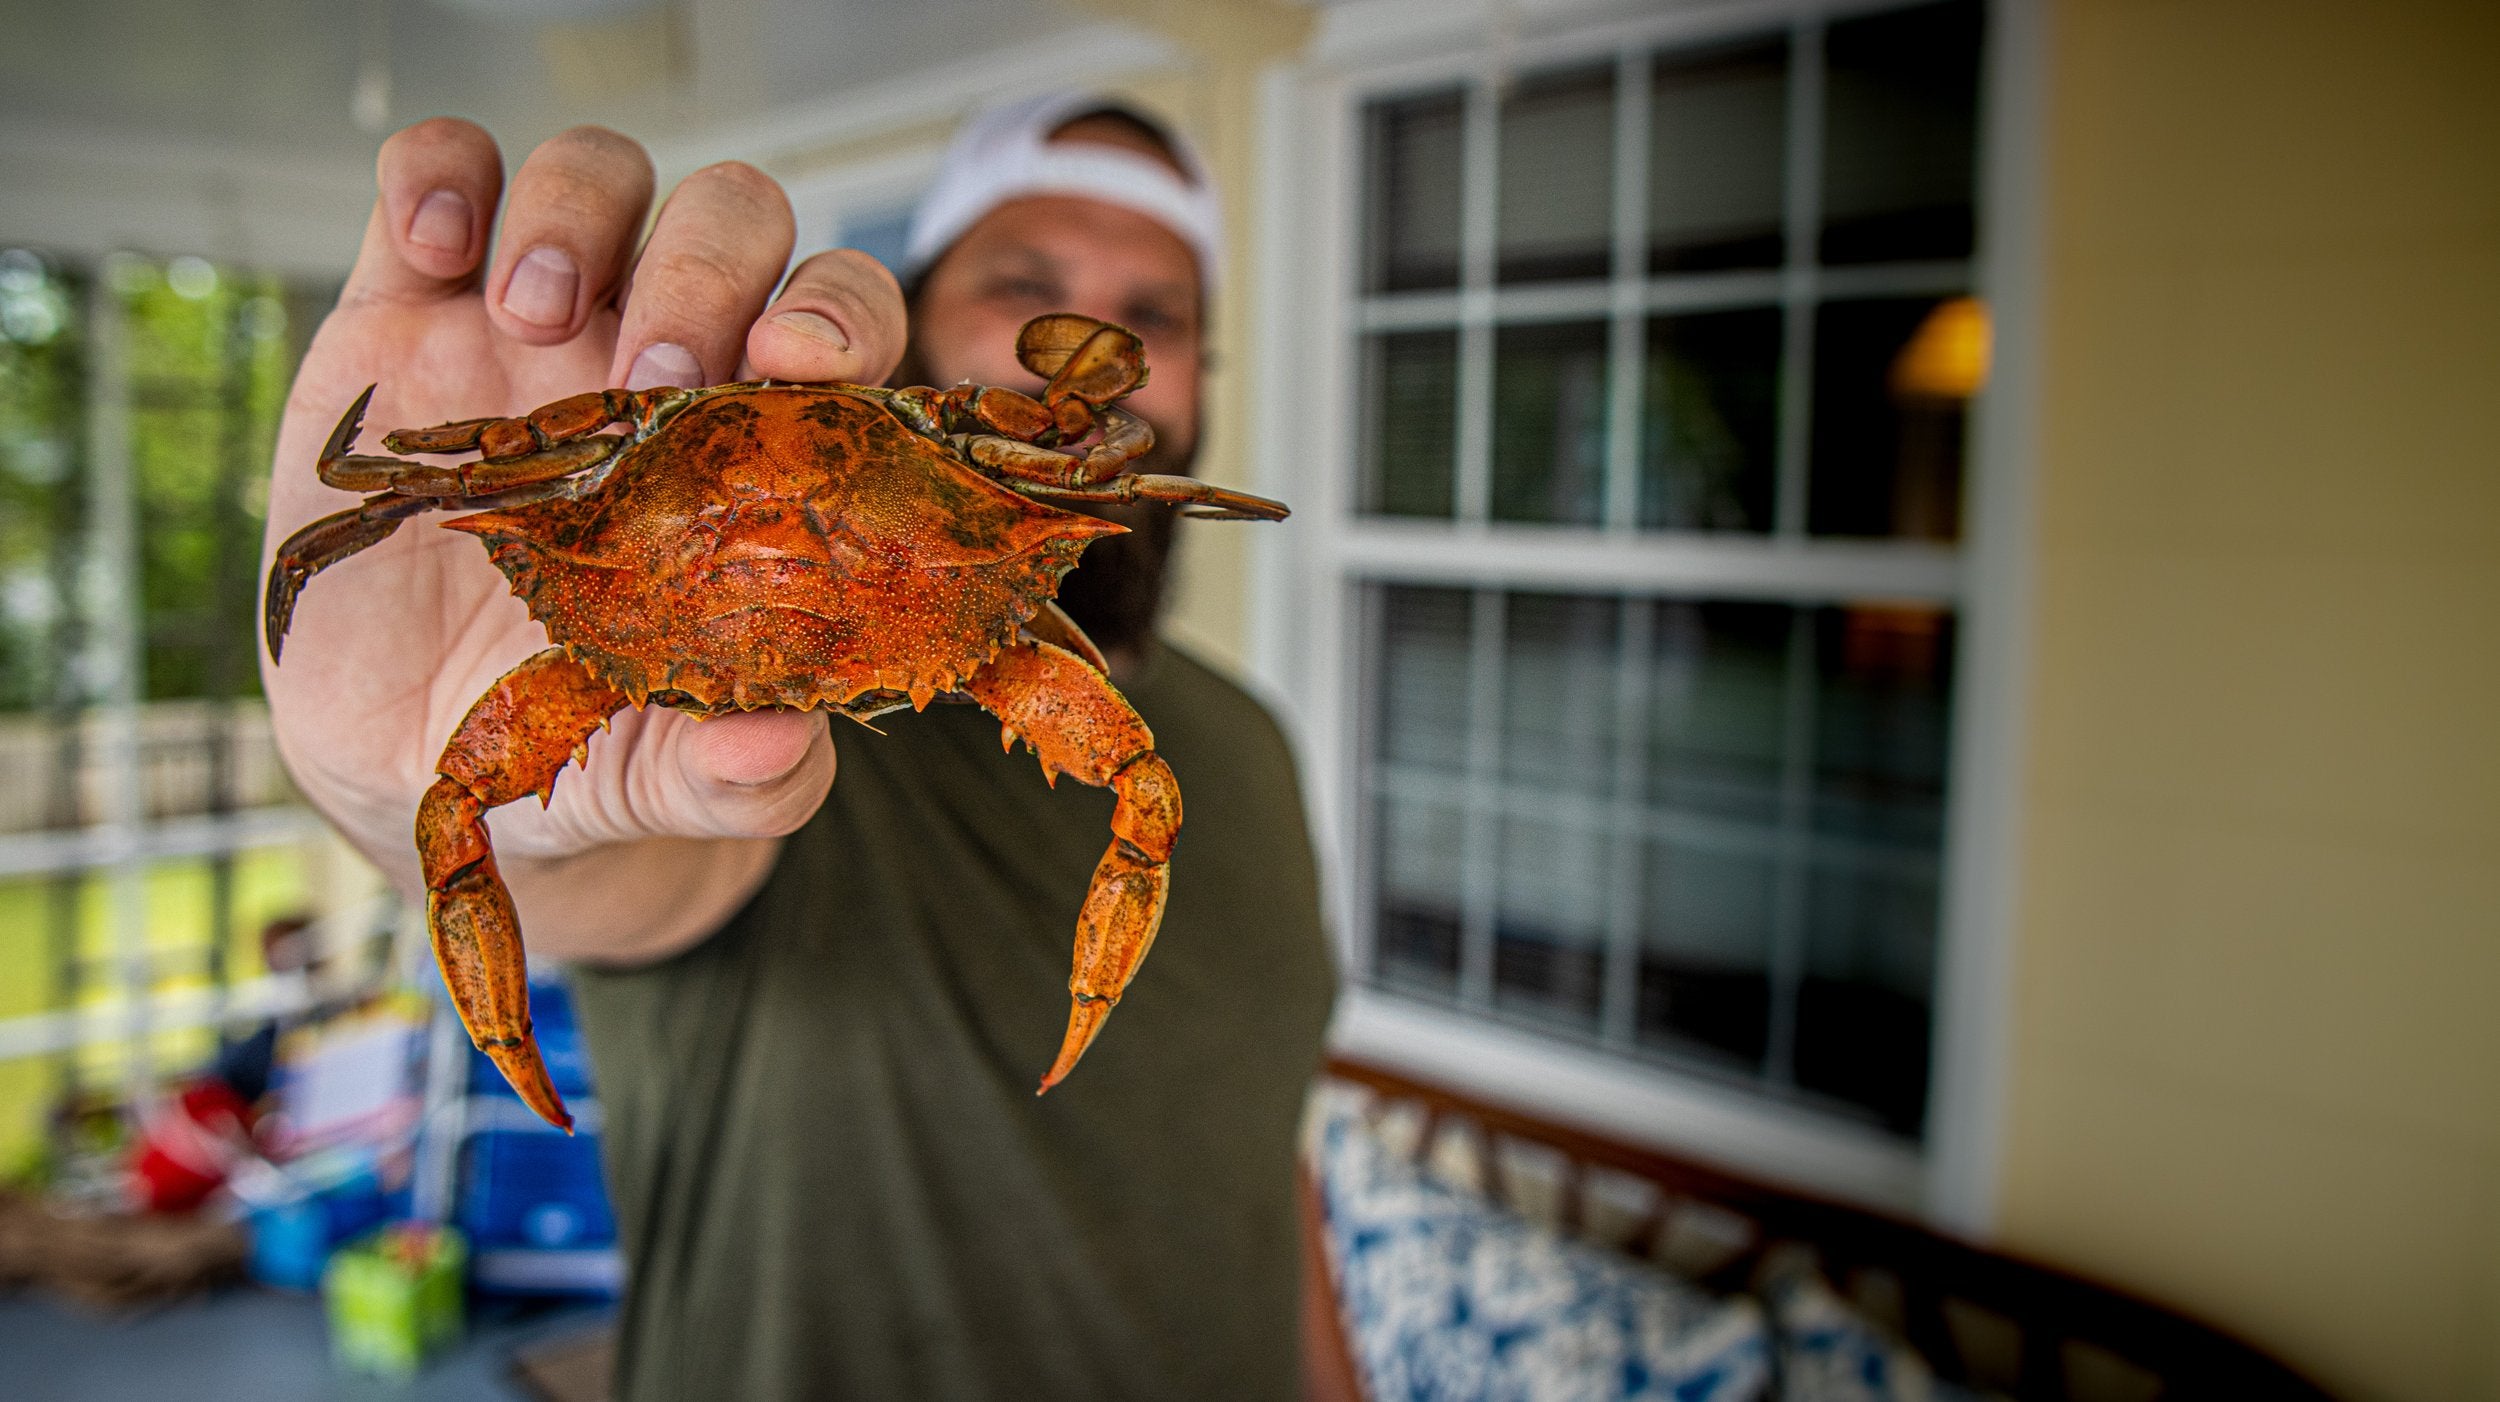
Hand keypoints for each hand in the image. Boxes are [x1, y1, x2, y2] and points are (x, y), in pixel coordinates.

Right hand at [260, 118, 905, 960]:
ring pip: (600, 174)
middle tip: (647, 372)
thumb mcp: (662, 780)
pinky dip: (442, 173)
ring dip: (580, 211)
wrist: (415, 758)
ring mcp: (539, 323)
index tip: (796, 366)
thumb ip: (737, 780)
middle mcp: (663, 360)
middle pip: (734, 221)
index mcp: (758, 444)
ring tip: (528, 312)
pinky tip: (436, 253)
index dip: (838, 316)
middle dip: (707, 269)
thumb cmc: (583, 744)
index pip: (843, 325)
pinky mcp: (407, 310)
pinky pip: (439, 173)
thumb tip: (776, 750)